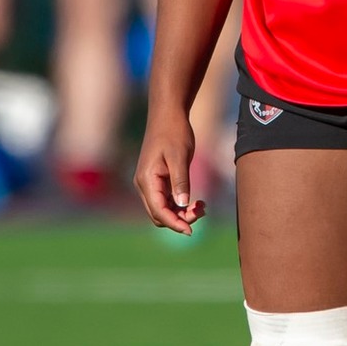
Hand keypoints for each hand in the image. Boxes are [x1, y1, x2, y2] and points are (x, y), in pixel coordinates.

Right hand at [136, 109, 204, 234]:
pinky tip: (196, 201)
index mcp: (147, 180)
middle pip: (159, 214)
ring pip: (163, 209)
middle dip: (179, 219)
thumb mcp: (180, 156)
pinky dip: (179, 204)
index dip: (174, 223)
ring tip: (202, 206)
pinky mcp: (157, 180)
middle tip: (202, 211)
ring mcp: (149, 183)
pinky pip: (166, 200)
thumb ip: (181, 181)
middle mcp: (144, 184)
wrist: (167, 114)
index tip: (191, 231)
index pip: (158, 211)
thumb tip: (182, 205)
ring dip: (181, 213)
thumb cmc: (174, 132)